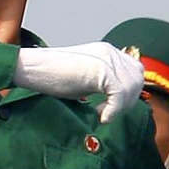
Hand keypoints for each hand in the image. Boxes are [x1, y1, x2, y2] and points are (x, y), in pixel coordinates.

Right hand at [12, 43, 144, 122]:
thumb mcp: (86, 79)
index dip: (128, 93)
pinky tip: (101, 116)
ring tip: (101, 113)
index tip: (110, 106)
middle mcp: (110, 52)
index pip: (135, 71)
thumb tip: (123, 100)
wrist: (31, 69)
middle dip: (127, 101)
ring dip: (119, 107)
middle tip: (107, 112)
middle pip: (137, 79)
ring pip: (131, 88)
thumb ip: (105, 83)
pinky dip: (113, 111)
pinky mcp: (101, 70)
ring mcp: (106, 59)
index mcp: (108, 51)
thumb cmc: (53, 77)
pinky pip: (120, 95)